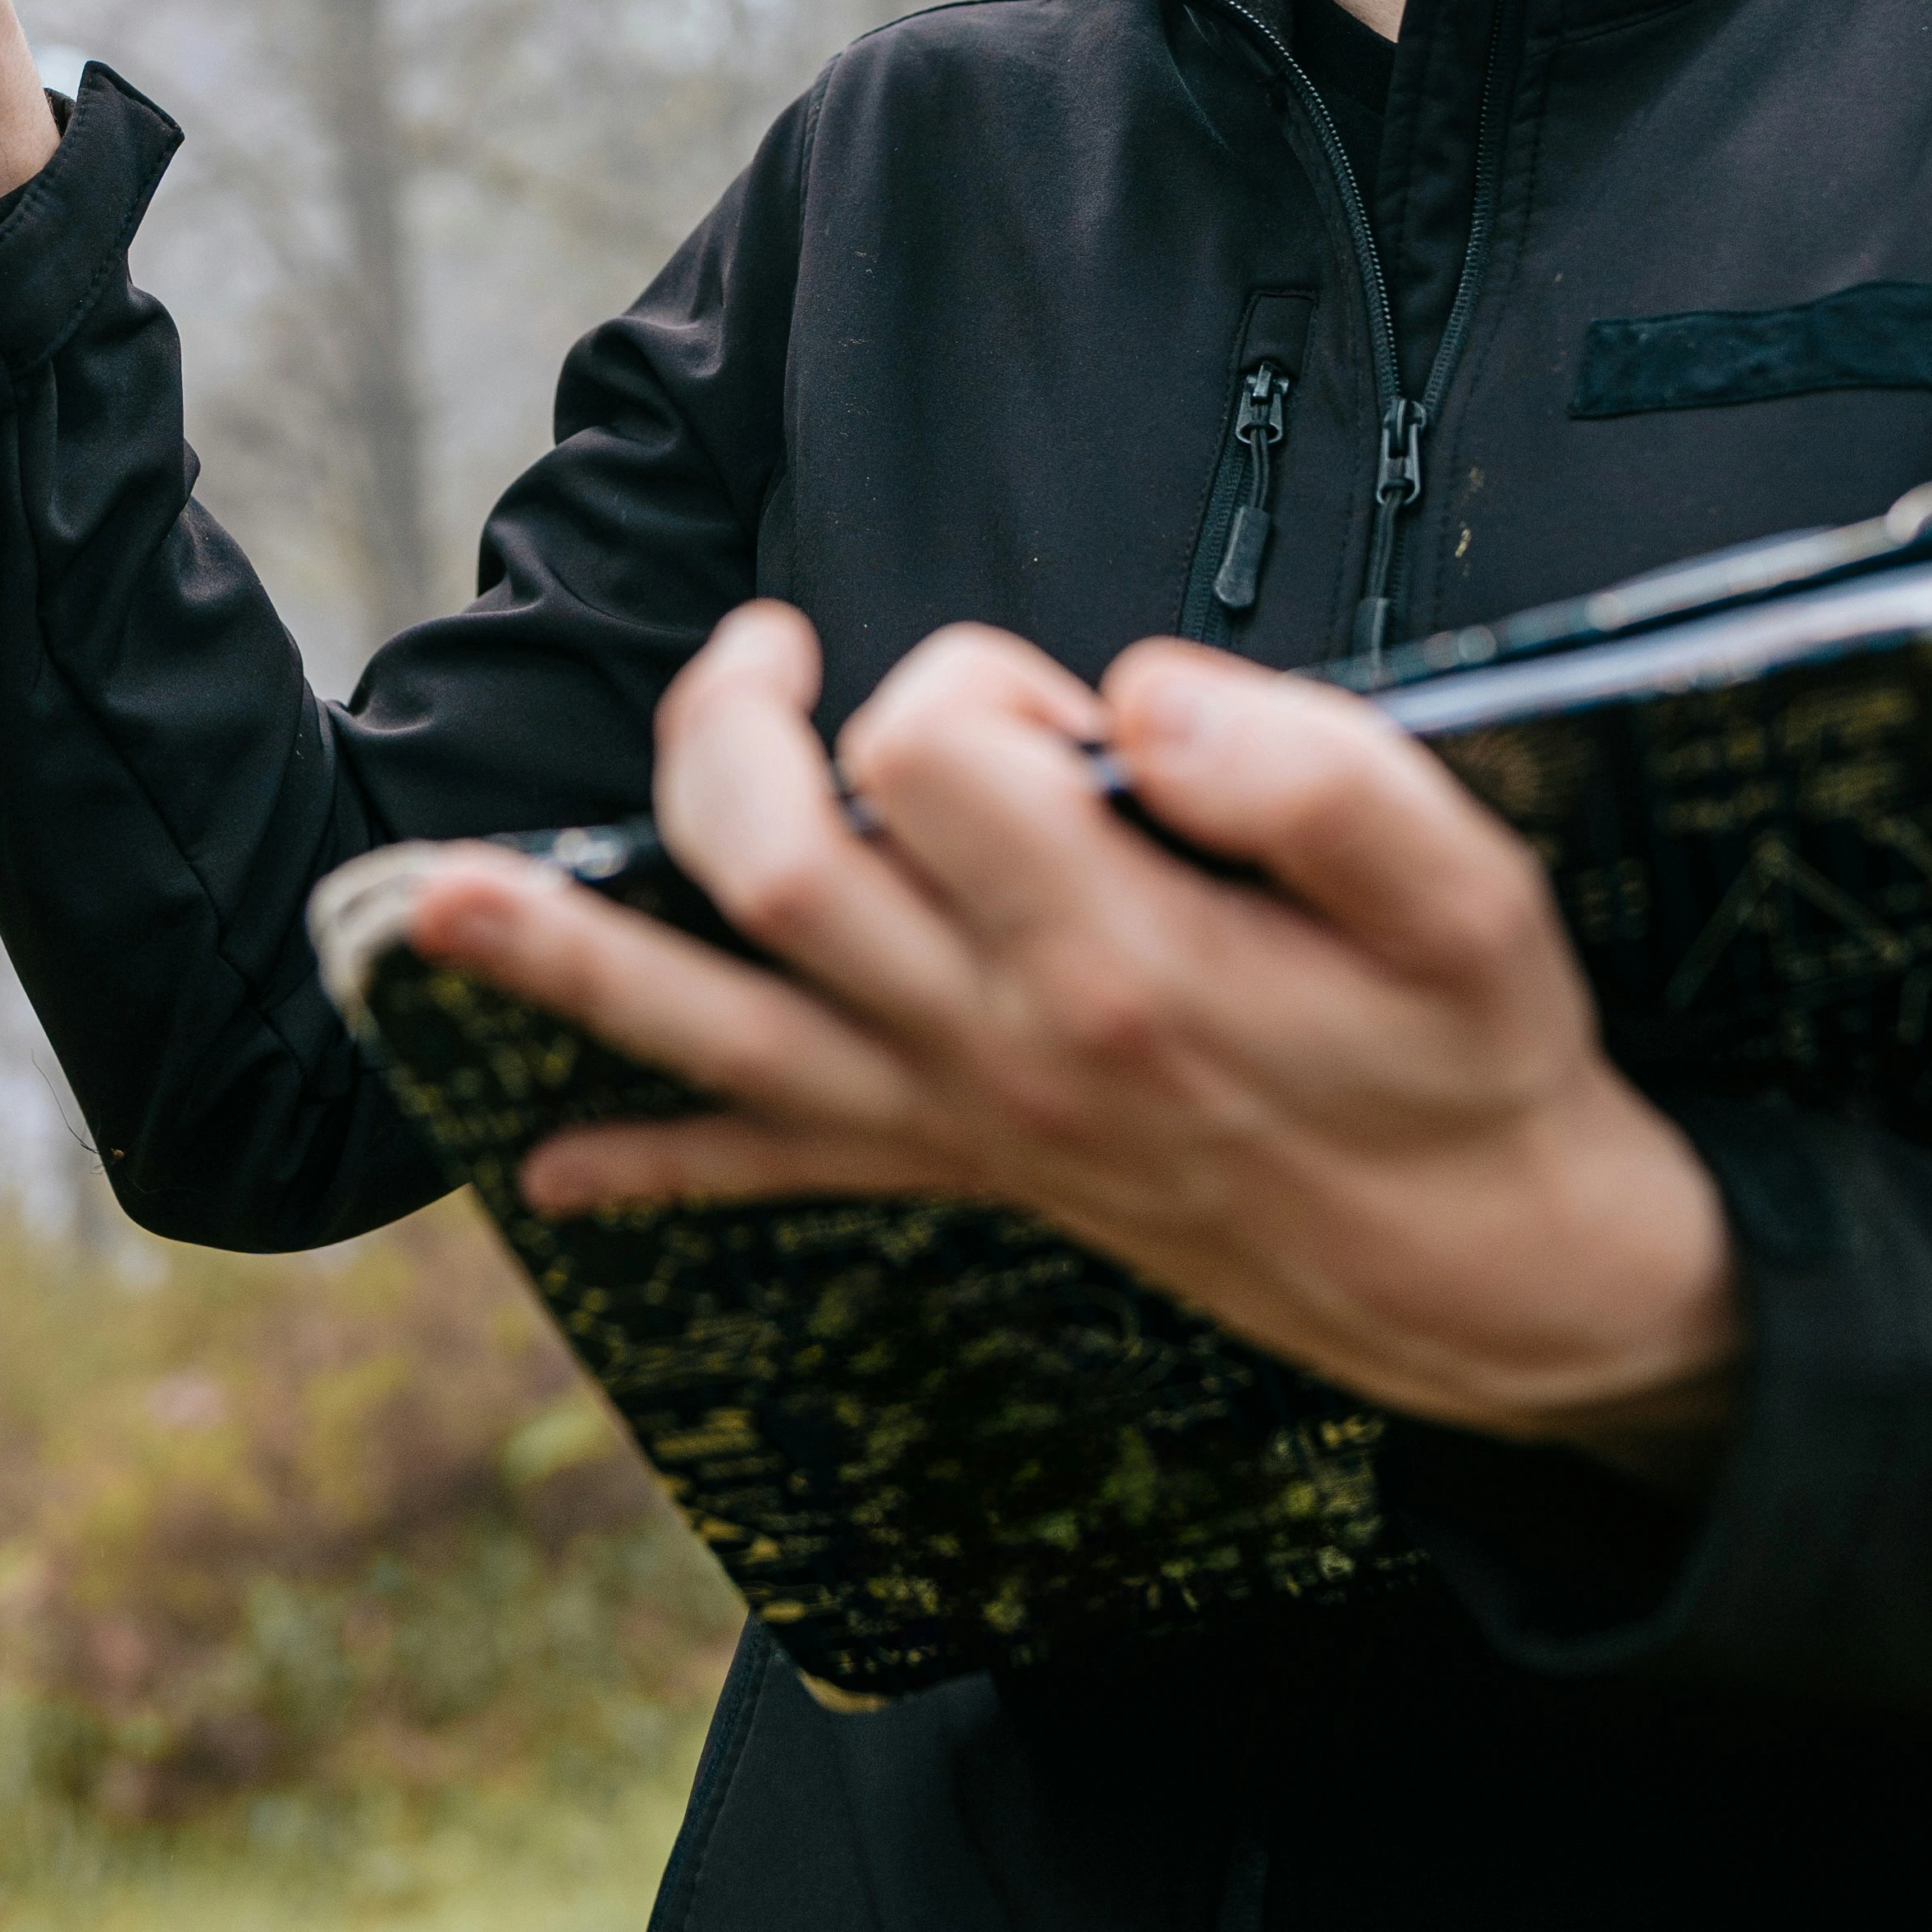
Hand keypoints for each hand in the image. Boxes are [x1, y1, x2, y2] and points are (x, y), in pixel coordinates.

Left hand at [395, 611, 1745, 1481]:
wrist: (1495, 1278)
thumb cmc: (1478, 1065)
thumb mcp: (1472, 901)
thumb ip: (1316, 774)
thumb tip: (1142, 692)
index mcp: (1122, 962)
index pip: (941, 759)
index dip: (973, 682)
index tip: (1057, 700)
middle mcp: (1004, 1053)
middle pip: (772, 873)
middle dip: (738, 734)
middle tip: (780, 652)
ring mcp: (963, 1126)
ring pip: (719, 1032)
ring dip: (568, 965)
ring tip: (436, 904)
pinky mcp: (961, 1172)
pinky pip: (777, 1176)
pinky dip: (660, 1167)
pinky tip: (552, 1168)